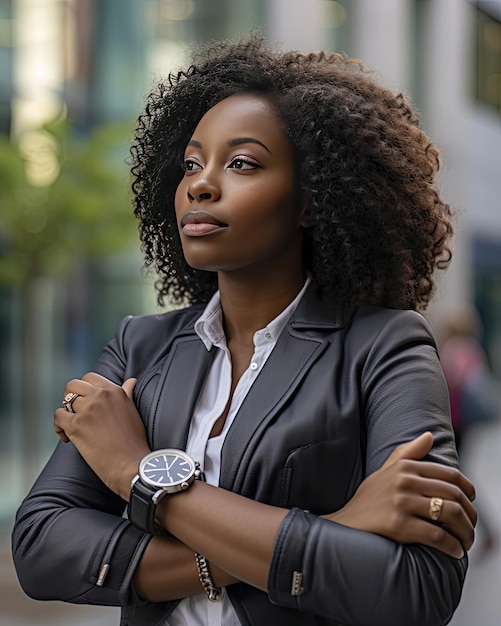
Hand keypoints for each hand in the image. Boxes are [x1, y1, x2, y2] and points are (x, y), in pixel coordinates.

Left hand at [54, 373, 150, 499]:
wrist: (131, 465)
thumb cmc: (134, 442)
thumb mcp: (133, 412)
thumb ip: (127, 394)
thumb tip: (131, 381)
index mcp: (115, 391)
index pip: (90, 378)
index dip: (84, 389)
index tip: (85, 402)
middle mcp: (101, 396)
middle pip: (73, 385)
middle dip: (70, 397)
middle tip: (74, 412)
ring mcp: (88, 409)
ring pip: (65, 401)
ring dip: (66, 413)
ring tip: (72, 428)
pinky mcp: (76, 425)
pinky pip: (58, 416)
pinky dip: (58, 427)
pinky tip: (67, 437)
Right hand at [326, 432, 476, 558]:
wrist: (347, 522)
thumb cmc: (370, 497)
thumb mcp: (387, 470)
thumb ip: (408, 452)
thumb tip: (429, 436)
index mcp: (405, 467)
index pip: (449, 474)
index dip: (468, 489)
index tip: (472, 501)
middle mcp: (404, 481)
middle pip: (453, 494)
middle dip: (470, 514)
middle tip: (472, 527)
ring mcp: (401, 503)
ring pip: (449, 514)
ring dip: (466, 531)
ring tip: (467, 541)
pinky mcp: (399, 525)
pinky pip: (437, 535)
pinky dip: (452, 546)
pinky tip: (455, 551)